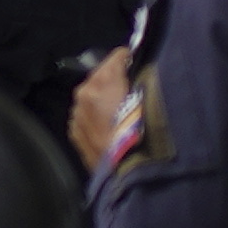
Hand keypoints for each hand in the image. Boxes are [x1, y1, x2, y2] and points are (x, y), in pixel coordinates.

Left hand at [62, 46, 149, 180]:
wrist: (129, 171)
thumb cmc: (145, 134)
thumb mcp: (153, 100)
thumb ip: (145, 82)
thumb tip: (144, 73)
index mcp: (103, 81)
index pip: (118, 56)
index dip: (131, 58)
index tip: (139, 63)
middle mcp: (84, 93)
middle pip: (101, 75)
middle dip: (115, 79)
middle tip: (132, 90)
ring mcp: (76, 114)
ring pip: (91, 97)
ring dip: (103, 99)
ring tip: (121, 112)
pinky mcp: (74, 133)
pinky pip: (86, 116)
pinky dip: (96, 117)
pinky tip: (109, 128)